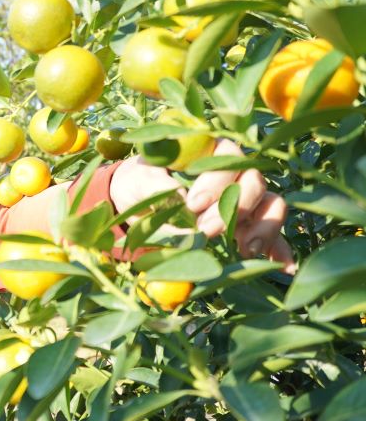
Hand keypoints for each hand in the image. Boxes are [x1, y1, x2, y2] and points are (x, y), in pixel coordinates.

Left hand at [110, 140, 295, 273]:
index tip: (192, 204)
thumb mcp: (140, 179)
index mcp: (211, 151)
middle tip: (208, 230)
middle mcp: (235, 173)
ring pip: (271, 205)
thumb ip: (159, 188)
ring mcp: (245, 200)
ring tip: (244, 250)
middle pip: (255, 182)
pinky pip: (273, 236)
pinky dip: (278, 251)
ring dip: (263, 228)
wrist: (137, 201)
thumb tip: (183, 213)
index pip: (229, 157)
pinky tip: (284, 268)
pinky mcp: (246, 226)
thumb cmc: (140, 182)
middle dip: (236, 208)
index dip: (216, 181)